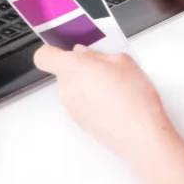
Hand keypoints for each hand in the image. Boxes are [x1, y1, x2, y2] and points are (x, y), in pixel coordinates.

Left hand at [33, 44, 170, 159]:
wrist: (140, 135)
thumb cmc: (133, 97)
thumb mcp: (122, 61)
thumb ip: (97, 54)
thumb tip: (85, 54)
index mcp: (73, 68)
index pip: (43, 56)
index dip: (52, 51)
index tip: (65, 49)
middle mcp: (66, 89)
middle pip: (63, 72)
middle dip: (80, 67)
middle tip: (104, 67)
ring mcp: (72, 108)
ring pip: (73, 88)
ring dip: (87, 85)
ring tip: (114, 87)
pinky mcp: (80, 122)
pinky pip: (81, 103)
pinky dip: (92, 100)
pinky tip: (113, 102)